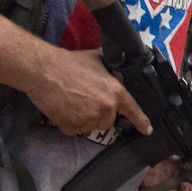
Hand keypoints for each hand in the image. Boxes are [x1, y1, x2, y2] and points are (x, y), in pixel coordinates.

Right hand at [28, 48, 149, 137]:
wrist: (44, 70)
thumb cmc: (69, 62)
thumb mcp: (97, 60)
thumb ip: (110, 69)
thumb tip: (115, 67)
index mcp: (115, 91)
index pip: (133, 110)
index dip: (141, 121)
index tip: (147, 131)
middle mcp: (106, 107)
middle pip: (107, 121)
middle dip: (97, 114)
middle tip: (83, 99)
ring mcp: (89, 118)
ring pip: (89, 126)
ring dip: (81, 119)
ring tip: (70, 102)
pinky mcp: (72, 125)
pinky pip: (72, 130)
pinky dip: (67, 123)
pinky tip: (62, 108)